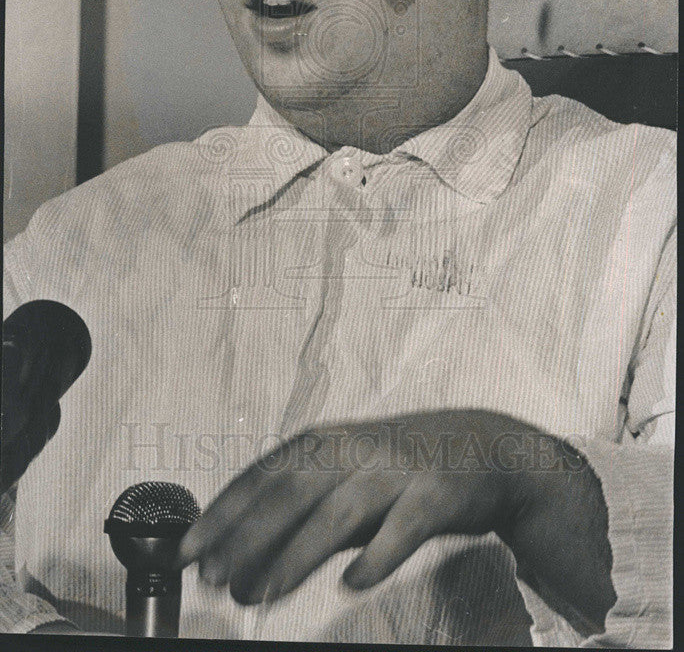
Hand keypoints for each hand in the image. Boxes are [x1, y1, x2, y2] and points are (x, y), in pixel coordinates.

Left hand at [177, 408, 554, 605]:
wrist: (484, 449)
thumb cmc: (400, 470)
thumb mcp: (344, 485)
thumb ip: (300, 522)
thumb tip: (242, 569)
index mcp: (325, 443)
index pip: (262, 476)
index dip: (222, 512)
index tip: (186, 550)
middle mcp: (353, 450)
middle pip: (290, 492)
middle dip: (246, 535)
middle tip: (213, 578)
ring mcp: (394, 470)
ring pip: (337, 511)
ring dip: (295, 553)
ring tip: (263, 594)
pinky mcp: (436, 494)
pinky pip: (403, 527)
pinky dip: (377, 553)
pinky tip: (351, 582)